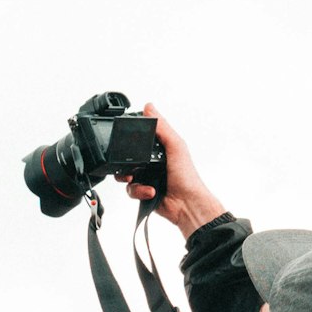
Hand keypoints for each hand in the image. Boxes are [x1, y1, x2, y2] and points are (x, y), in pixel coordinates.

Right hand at [116, 106, 227, 238]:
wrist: (187, 204)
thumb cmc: (187, 176)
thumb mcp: (175, 145)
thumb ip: (162, 127)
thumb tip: (149, 107)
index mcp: (160, 149)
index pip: (140, 139)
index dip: (131, 140)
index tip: (125, 140)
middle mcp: (152, 162)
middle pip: (128, 158)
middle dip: (124, 162)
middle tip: (127, 165)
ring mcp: (147, 178)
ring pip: (125, 175)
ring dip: (130, 179)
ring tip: (136, 180)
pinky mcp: (144, 192)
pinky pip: (131, 190)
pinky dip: (139, 191)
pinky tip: (150, 191)